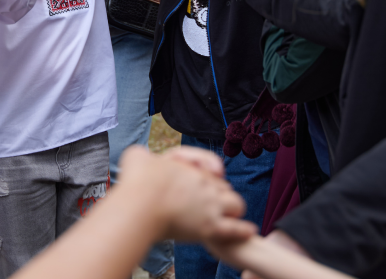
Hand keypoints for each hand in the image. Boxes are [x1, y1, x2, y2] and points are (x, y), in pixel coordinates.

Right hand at [118, 145, 254, 245]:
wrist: (139, 205)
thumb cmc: (136, 182)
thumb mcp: (137, 156)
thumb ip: (142, 155)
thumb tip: (142, 157)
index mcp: (191, 168)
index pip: (211, 167)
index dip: (211, 173)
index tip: (211, 178)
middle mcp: (205, 184)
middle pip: (223, 187)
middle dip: (220, 194)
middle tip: (213, 204)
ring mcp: (210, 205)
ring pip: (236, 205)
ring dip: (234, 210)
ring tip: (232, 217)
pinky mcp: (210, 228)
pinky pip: (236, 229)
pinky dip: (243, 230)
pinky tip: (249, 230)